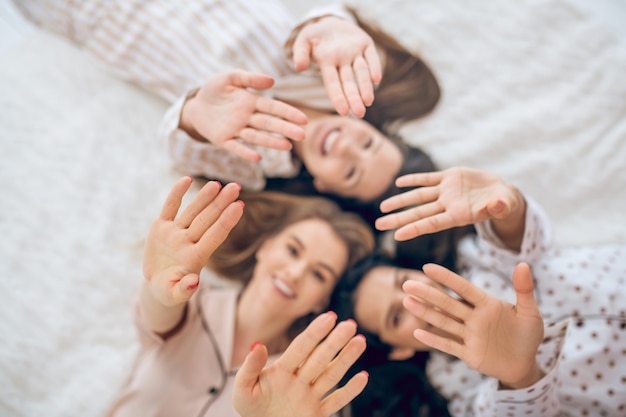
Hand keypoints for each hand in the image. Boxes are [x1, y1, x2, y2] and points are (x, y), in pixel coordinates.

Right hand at [143, 177, 243, 307]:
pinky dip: (177, 193)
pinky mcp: (161, 227)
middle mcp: (188, 242)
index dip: (227, 221)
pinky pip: (170, 207)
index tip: (240, 206)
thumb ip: (184, 290)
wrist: (157, 284)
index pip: (215, 236)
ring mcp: (176, 233)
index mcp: (196, 257)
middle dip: (221, 203)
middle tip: (236, 187)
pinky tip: (186, 179)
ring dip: (204, 197)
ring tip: (217, 184)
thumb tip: (194, 283)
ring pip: (192, 211)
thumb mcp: (174, 295)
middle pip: (207, 220)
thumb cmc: (170, 291)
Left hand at [180, 70, 307, 160]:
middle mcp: (247, 118)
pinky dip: (246, 152)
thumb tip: (272, 81)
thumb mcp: (229, 77)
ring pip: (256, 136)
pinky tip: (258, 157)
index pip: (273, 108)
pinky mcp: (223, 140)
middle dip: (285, 129)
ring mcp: (236, 130)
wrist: (195, 105)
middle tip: (302, 135)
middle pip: (269, 124)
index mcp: (251, 102)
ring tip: (287, 146)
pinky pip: (236, 147)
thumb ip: (249, 77)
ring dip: (271, 141)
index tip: (303, 120)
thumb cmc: (214, 90)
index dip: (288, 113)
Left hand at [233, 312, 367, 416]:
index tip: (329, 317)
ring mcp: (309, 397)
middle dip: (335, 341)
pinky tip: (362, 377)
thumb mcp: (243, 389)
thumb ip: (250, 367)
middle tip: (350, 325)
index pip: (301, 348)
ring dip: (346, 359)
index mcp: (282, 371)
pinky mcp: (316, 415)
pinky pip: (335, 402)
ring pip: (331, 375)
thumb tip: (257, 344)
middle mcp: (299, 381)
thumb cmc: (251, 409)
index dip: (314, 332)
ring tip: (359, 341)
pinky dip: (350, 391)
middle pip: (320, 358)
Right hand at [292, 16, 381, 117]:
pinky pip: (372, 57)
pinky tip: (377, 79)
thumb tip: (299, 68)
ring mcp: (355, 54)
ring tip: (368, 102)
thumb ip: (300, 52)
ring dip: (365, 87)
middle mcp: (342, 62)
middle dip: (354, 98)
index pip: (333, 84)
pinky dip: (375, 67)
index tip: (343, 111)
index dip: (338, 97)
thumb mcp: (303, 39)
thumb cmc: (315, 35)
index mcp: (327, 63)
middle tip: (359, 113)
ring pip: (362, 72)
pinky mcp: (366, 44)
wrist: (331, 23)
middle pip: (349, 82)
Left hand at [376, 167, 524, 241]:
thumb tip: (496, 205)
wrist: (501, 192)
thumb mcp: (504, 205)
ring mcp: (447, 192)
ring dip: (401, 200)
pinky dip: (414, 179)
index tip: (396, 236)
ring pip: (419, 196)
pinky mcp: (449, 177)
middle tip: (378, 225)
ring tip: (382, 207)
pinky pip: (428, 179)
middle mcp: (448, 205)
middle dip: (399, 218)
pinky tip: (398, 182)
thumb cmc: (504, 203)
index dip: (414, 229)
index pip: (432, 224)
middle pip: (419, 213)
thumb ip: (499, 207)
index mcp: (459, 216)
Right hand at [402, 262, 544, 388]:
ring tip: (406, 301)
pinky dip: (433, 340)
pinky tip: (417, 333)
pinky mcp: (468, 354)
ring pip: (443, 322)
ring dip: (425, 312)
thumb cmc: (528, 336)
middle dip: (427, 293)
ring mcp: (469, 336)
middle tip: (407, 284)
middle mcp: (474, 318)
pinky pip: (448, 346)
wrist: (525, 365)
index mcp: (487, 304)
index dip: (446, 278)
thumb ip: (524, 289)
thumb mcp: (530, 312)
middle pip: (447, 303)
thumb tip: (522, 263)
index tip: (428, 267)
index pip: (463, 288)